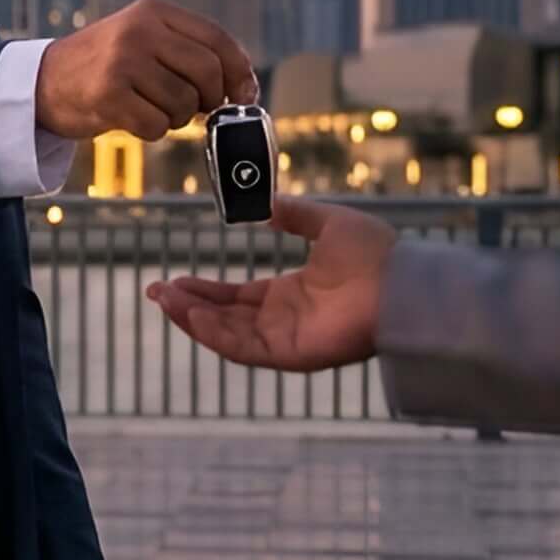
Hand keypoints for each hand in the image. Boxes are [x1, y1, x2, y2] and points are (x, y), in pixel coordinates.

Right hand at [34, 0, 255, 140]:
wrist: (41, 82)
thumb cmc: (101, 67)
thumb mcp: (142, 40)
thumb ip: (188, 52)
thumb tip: (242, 88)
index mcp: (152, 12)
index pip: (217, 39)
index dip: (239, 72)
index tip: (245, 95)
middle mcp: (138, 31)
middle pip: (207, 72)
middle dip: (209, 99)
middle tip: (194, 108)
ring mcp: (121, 61)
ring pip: (184, 103)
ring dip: (175, 118)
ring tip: (149, 108)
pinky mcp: (107, 95)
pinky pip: (157, 125)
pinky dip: (151, 130)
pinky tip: (130, 118)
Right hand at [146, 197, 392, 372]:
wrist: (404, 284)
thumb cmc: (378, 256)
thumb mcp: (329, 223)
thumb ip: (296, 215)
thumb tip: (265, 205)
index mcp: (293, 295)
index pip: (238, 297)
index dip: (204, 290)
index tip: (173, 278)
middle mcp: (286, 321)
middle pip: (225, 317)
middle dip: (188, 305)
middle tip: (155, 290)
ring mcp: (287, 340)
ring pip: (227, 333)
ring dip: (192, 318)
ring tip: (163, 298)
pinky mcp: (291, 354)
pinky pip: (243, 347)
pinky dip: (213, 332)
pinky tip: (190, 312)